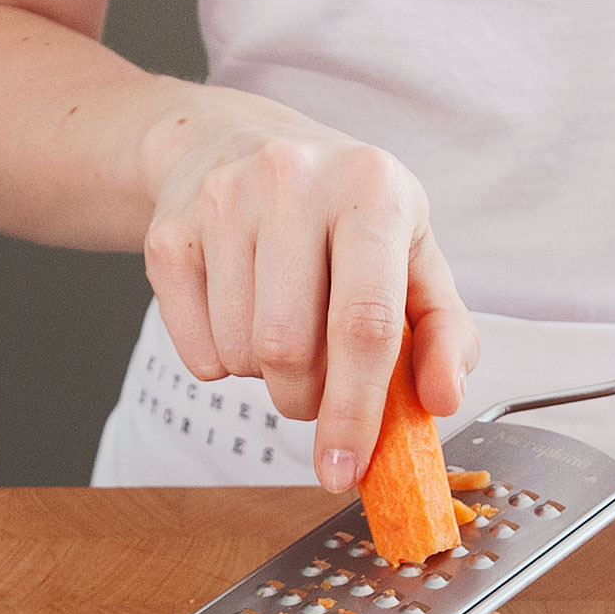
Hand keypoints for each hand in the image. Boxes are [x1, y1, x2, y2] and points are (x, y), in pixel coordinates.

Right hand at [139, 91, 478, 489]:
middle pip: (292, 351)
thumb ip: (445, 333)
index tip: (345, 470)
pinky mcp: (169, 231)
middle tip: (318, 378)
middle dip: (307, 397)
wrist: (238, 143)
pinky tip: (239, 315)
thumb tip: (443, 399)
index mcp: (373, 188)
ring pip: (243, 355)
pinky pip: (197, 350)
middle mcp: (295, 180)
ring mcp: (223, 199)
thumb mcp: (413, 259)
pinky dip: (222, 361)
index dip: (356, 411)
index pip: (364, 323)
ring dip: (267, 378)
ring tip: (282, 331)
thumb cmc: (343, 219)